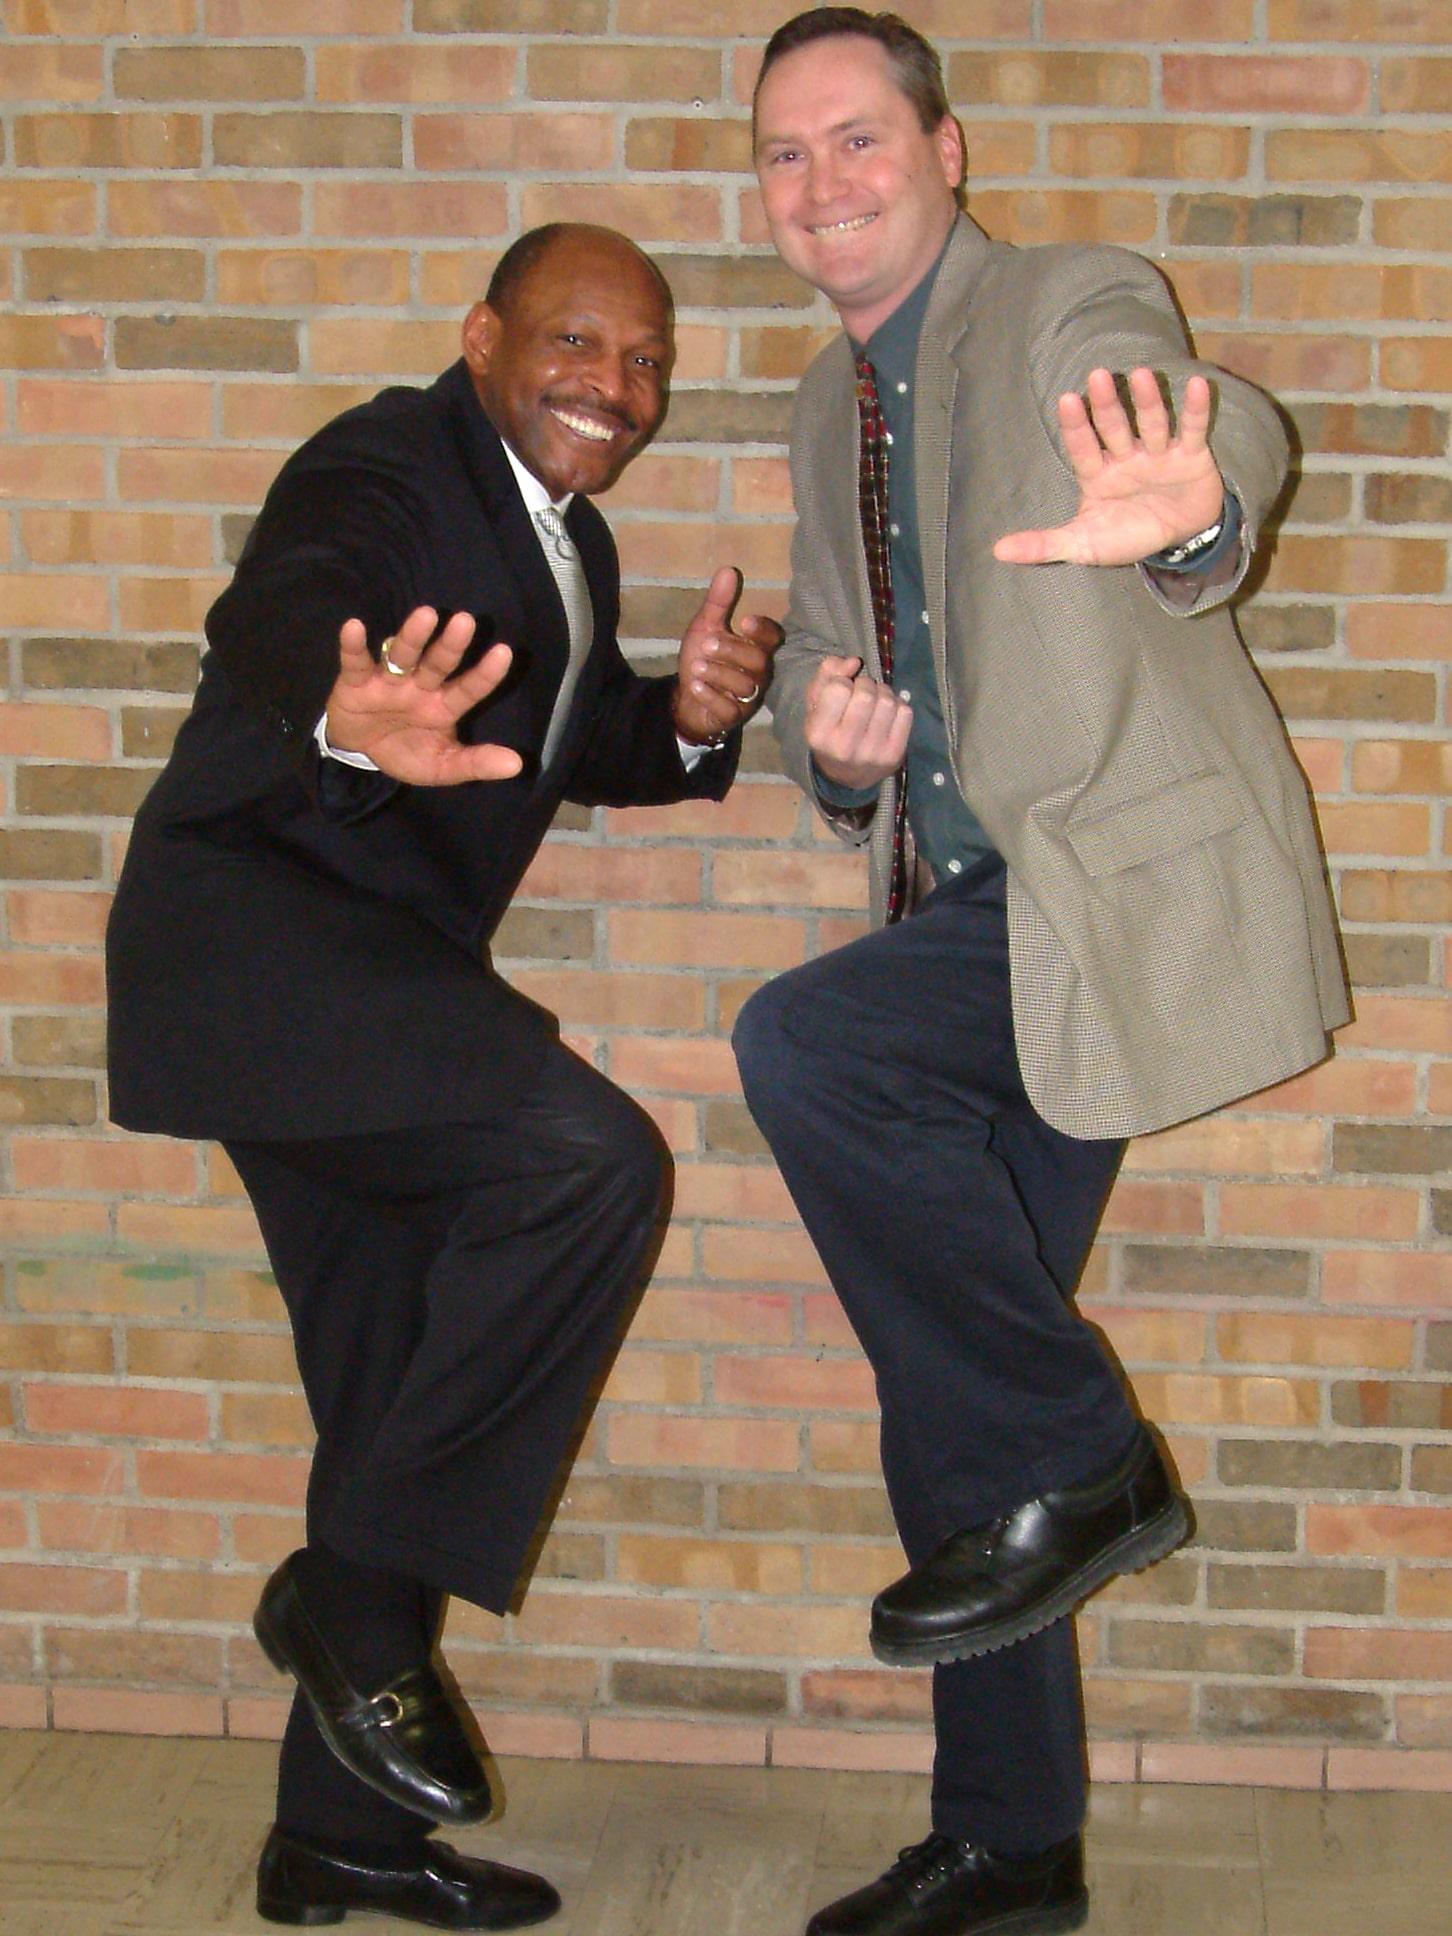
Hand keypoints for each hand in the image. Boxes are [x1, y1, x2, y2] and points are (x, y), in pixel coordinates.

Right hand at [324, 605, 522, 785]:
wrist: (360, 755)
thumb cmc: (407, 751)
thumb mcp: (442, 766)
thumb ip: (476, 764)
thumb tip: (517, 765)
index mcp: (444, 705)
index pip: (469, 689)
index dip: (485, 674)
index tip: (504, 652)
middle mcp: (420, 687)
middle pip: (438, 663)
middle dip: (451, 645)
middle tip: (466, 621)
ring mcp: (388, 681)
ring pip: (403, 656)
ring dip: (413, 637)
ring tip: (427, 615)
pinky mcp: (355, 682)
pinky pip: (355, 662)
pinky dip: (353, 645)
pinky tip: (354, 627)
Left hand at [671, 566, 782, 746]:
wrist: (687, 699)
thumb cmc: (703, 660)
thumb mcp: (706, 628)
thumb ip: (718, 602)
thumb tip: (728, 569)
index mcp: (755, 648)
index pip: (772, 638)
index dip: (763, 630)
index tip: (745, 621)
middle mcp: (757, 673)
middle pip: (759, 662)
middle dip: (733, 651)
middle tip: (707, 643)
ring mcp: (747, 698)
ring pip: (745, 687)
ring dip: (719, 674)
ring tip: (696, 666)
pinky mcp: (732, 717)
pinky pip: (729, 709)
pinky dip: (711, 696)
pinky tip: (696, 686)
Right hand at [805, 655, 911, 789]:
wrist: (845, 777)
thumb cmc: (828, 732)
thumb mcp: (816, 704)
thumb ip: (827, 674)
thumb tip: (854, 662)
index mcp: (818, 734)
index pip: (838, 688)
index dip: (843, 681)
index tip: (842, 690)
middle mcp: (844, 746)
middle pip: (866, 694)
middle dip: (866, 684)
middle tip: (862, 692)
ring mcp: (872, 753)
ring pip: (888, 701)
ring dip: (883, 693)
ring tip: (875, 701)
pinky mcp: (894, 755)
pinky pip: (905, 713)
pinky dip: (898, 705)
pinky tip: (887, 713)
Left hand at [994, 368, 1225, 567]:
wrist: (1180, 540)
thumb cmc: (1128, 535)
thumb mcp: (1084, 546)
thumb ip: (1045, 545)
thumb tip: (998, 551)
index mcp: (1098, 475)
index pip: (1083, 448)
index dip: (1075, 427)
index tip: (1066, 399)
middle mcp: (1126, 458)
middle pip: (1114, 428)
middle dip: (1106, 405)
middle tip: (1096, 376)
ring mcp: (1159, 454)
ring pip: (1152, 423)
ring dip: (1148, 400)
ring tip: (1141, 374)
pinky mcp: (1192, 456)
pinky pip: (1193, 430)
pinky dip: (1196, 410)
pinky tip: (1197, 385)